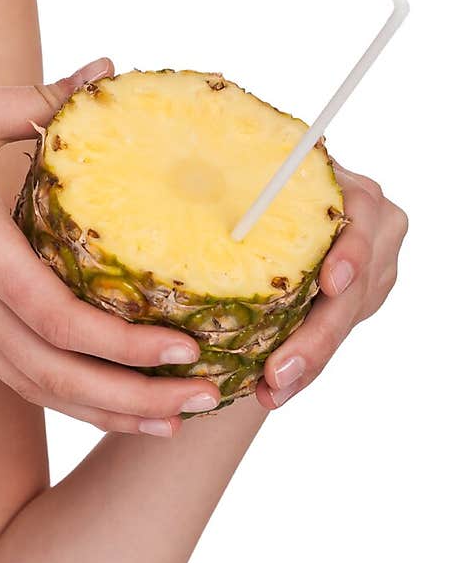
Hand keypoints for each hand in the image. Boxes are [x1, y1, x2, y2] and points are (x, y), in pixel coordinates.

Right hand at [0, 59, 220, 434]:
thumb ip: (41, 98)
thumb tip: (107, 68)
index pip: (58, 317)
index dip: (126, 342)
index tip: (187, 343)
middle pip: (56, 375)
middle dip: (135, 397)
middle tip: (208, 398)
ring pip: (36, 387)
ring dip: (106, 409)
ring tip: (171, 420)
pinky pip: (14, 372)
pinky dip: (66, 392)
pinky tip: (104, 395)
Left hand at [256, 160, 408, 409]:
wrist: (255, 221)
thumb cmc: (243, 185)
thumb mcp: (248, 171)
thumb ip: (239, 176)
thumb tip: (192, 176)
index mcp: (346, 186)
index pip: (361, 215)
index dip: (350, 252)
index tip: (329, 283)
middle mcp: (369, 226)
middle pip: (355, 284)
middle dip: (318, 335)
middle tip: (279, 370)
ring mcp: (369, 266)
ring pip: (345, 320)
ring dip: (308, 360)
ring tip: (272, 389)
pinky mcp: (360, 299)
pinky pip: (334, 338)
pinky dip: (305, 367)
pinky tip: (276, 391)